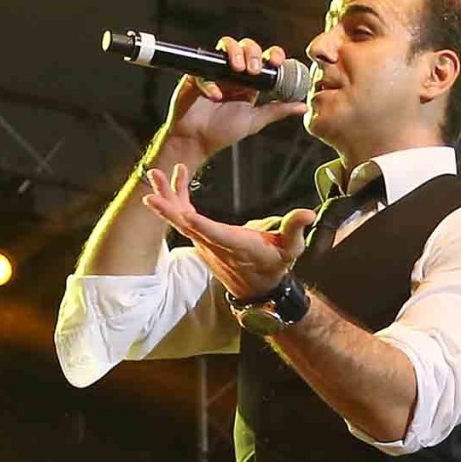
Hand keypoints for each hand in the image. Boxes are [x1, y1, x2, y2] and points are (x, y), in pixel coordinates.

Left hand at [143, 162, 315, 304]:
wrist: (259, 287)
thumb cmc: (275, 264)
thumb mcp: (291, 249)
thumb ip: (295, 229)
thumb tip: (308, 213)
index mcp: (234, 244)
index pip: (214, 234)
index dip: (198, 224)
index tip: (184, 213)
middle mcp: (213, 244)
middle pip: (185, 224)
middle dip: (168, 205)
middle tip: (152, 185)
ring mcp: (204, 241)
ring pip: (180, 219)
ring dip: (166, 197)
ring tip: (155, 174)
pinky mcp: (202, 238)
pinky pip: (185, 217)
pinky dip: (177, 199)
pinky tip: (177, 178)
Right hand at [161, 36, 306, 159]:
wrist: (196, 141)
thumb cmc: (223, 132)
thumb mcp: (255, 120)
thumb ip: (277, 111)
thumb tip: (303, 106)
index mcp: (249, 81)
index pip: (263, 58)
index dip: (272, 54)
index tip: (277, 61)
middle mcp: (233, 72)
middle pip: (246, 47)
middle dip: (253, 52)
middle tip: (254, 69)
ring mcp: (215, 71)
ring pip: (226, 46)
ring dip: (235, 52)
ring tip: (238, 70)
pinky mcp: (196, 75)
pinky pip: (204, 70)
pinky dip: (210, 82)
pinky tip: (215, 96)